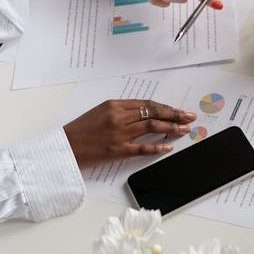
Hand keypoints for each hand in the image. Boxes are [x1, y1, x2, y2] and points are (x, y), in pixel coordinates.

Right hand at [63, 100, 195, 165]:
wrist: (64, 147)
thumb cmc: (81, 130)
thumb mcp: (100, 112)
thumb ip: (121, 110)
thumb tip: (144, 112)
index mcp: (114, 105)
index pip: (147, 103)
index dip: (165, 106)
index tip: (178, 110)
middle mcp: (119, 117)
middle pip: (153, 113)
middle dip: (175, 114)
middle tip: (189, 116)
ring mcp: (119, 134)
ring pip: (152, 127)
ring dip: (172, 127)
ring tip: (185, 129)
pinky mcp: (118, 150)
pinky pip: (143, 147)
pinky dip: (158, 146)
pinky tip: (169, 146)